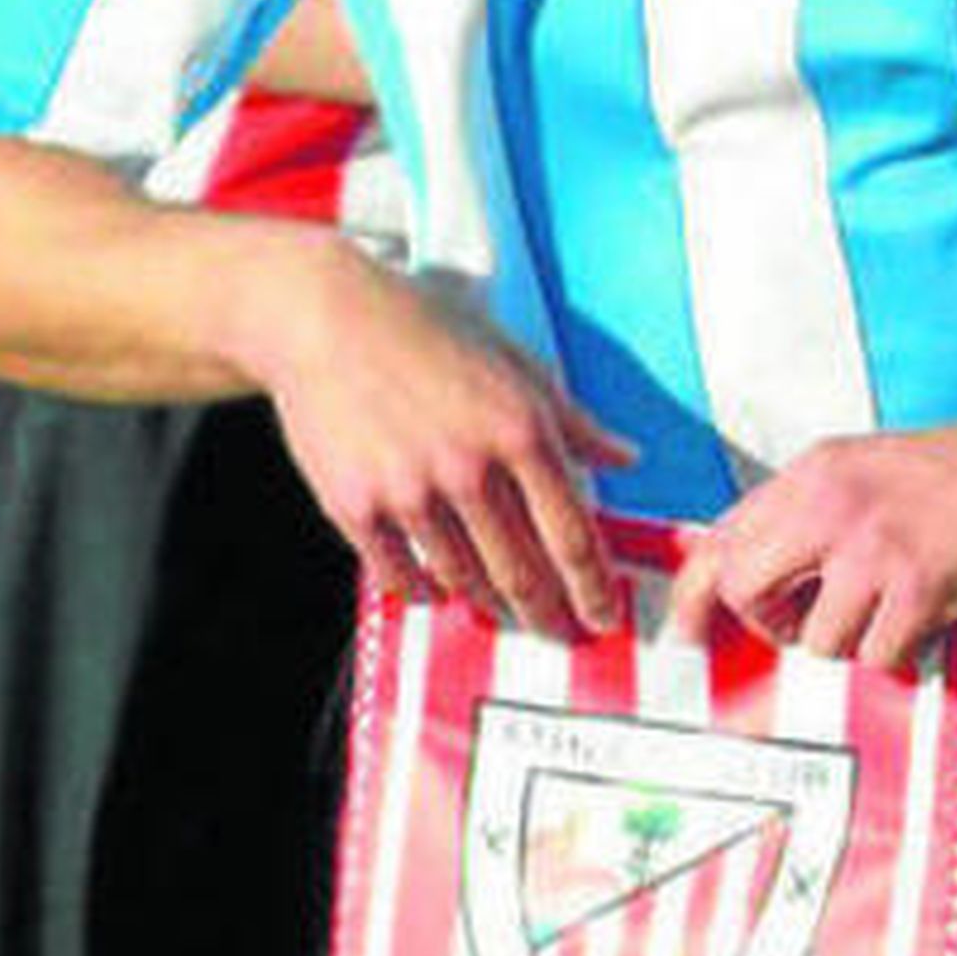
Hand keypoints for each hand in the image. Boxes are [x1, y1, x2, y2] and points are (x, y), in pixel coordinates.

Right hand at [251, 235, 636, 637]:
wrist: (328, 319)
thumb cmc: (430, 329)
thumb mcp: (514, 360)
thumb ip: (573, 420)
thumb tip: (628, 458)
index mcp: (519, 429)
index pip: (572, 535)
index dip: (593, 588)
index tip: (604, 618)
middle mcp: (469, 469)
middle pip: (523, 574)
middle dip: (550, 616)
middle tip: (562, 636)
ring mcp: (409, 493)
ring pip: (464, 580)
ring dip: (490, 605)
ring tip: (504, 611)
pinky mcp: (355, 508)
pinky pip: (401, 576)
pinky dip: (425, 592)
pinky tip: (437, 590)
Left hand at [669, 406, 956, 669]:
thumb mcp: (866, 469)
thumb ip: (810, 512)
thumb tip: (753, 569)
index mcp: (815, 472)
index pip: (723, 536)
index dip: (694, 594)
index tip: (686, 633)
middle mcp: (832, 504)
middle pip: (745, 588)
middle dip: (770, 625)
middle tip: (808, 626)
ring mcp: (874, 547)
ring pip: (815, 639)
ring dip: (852, 643)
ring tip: (895, 612)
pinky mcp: (920, 589)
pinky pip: (877, 658)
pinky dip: (901, 656)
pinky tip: (929, 620)